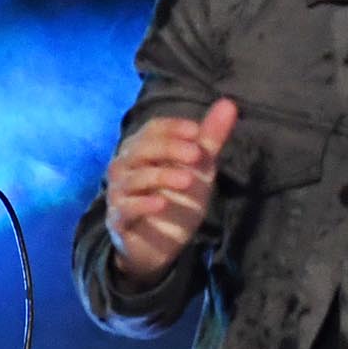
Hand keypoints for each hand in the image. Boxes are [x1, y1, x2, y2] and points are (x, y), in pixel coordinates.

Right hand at [104, 98, 239, 283]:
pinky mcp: (118, 220)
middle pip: (140, 149)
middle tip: (198, 155)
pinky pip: (126, 208)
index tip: (196, 131)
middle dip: (169, 148)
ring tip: (188, 180)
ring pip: (134, 178)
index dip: (172, 127)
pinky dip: (143, 205)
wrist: (158, 245)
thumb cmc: (175, 199)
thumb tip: (229, 103)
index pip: (151, 129)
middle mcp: (124, 167)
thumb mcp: (197, 168)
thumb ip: (210, 138)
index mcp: (140, 149)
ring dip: (161, 176)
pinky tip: (161, 204)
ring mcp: (119, 194)